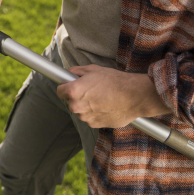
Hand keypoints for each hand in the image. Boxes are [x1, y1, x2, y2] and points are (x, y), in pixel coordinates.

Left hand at [56, 65, 171, 127]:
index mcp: (73, 91)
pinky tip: (105, 106)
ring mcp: (85, 117)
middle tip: (90, 90)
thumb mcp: (93, 70)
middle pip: (70, 101)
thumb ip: (77, 72)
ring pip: (81, 111)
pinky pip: (90, 118)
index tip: (71, 85)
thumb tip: (69, 74)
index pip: (59, 90)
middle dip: (77, 96)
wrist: (134, 96)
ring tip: (101, 98)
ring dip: (86, 106)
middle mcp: (76, 106)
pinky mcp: (94, 124)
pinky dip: (95, 113)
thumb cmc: (114, 81)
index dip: (65, 86)